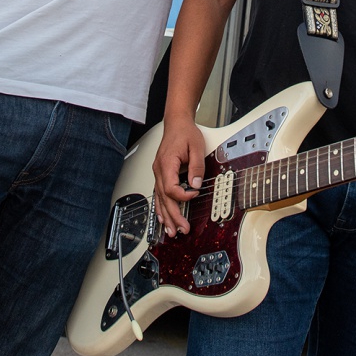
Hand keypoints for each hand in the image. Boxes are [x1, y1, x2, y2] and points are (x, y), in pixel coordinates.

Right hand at [151, 116, 206, 235]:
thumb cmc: (185, 133)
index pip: (171, 187)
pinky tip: (163, 218)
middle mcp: (159, 170)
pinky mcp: (161, 174)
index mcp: (166, 164)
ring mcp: (158, 173)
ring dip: (165, 216)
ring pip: (159, 199)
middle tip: (181, 229)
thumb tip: (196, 184)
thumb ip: (197, 167)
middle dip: (173, 216)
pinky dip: (161, 208)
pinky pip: (159, 194)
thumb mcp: (196, 147)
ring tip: (171, 231)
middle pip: (164, 198)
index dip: (183, 195)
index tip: (194, 194)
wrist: (176, 123)